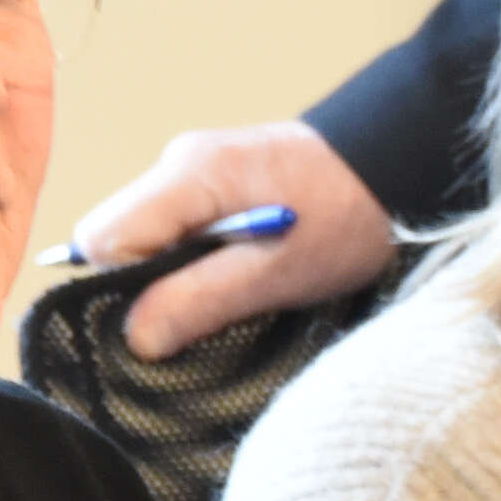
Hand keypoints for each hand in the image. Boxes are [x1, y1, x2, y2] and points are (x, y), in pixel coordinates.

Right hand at [72, 122, 399, 357]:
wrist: (399, 163)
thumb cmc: (347, 215)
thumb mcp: (278, 272)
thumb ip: (202, 300)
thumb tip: (136, 337)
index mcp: (188, 175)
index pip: (100, 237)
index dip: (118, 288)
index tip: (164, 319)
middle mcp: (179, 163)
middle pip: (116, 238)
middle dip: (142, 286)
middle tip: (200, 313)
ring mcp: (196, 169)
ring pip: (145, 237)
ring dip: (173, 275)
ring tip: (229, 293)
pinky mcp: (216, 183)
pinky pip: (176, 229)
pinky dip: (193, 260)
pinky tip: (236, 274)